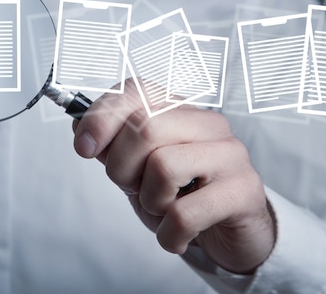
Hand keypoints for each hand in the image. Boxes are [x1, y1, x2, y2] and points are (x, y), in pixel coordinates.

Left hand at [72, 79, 275, 273]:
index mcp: (179, 110)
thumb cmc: (180, 195)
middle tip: (133, 188)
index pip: (135, 90)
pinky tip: (175, 234)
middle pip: (144, 128)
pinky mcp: (244, 191)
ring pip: (163, 167)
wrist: (228, 233)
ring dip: (150, 201)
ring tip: (163, 209)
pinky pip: (185, 214)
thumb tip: (81, 127)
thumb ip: (112, 146)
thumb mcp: (138, 169)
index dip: (101, 117)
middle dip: (122, 168)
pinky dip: (168, 234)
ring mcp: (230, 154)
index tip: (84, 147)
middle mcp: (207, 123)